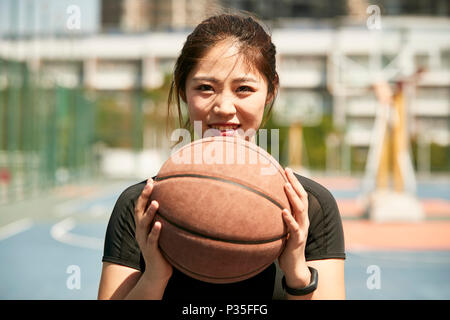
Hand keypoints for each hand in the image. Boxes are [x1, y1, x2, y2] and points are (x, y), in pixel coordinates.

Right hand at [134, 178, 172, 281]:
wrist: (158, 272)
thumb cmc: (163, 249)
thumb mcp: (162, 232)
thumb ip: (165, 220)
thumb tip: (177, 205)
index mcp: (143, 225)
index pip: (141, 206)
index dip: (145, 193)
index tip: (151, 180)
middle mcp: (141, 231)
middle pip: (139, 211)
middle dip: (144, 197)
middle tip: (150, 185)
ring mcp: (144, 240)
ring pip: (144, 224)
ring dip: (150, 213)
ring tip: (156, 203)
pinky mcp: (151, 250)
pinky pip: (152, 240)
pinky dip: (155, 231)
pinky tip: (160, 224)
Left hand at [278, 168, 310, 287]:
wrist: (294, 265)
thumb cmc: (286, 244)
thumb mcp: (283, 227)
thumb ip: (279, 215)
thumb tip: (265, 203)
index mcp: (300, 216)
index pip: (300, 195)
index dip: (295, 181)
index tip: (287, 169)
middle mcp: (304, 220)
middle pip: (302, 197)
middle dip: (295, 183)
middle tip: (288, 171)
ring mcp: (302, 229)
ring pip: (300, 209)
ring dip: (293, 196)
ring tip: (286, 185)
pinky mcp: (297, 240)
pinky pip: (294, 228)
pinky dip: (289, 219)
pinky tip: (283, 211)